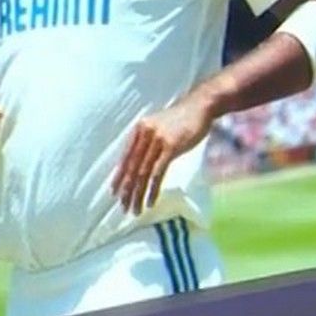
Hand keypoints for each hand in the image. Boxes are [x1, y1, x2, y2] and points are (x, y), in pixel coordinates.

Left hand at [112, 95, 213, 214]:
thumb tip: (141, 160)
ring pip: (142, 173)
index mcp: (139, 130)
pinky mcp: (171, 147)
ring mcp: (157, 140)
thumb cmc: (183, 118)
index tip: (115, 192)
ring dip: (138, 193)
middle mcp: (144, 134)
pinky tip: (150, 200)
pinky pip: (157, 173)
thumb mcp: (160, 125)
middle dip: (126, 190)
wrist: (200, 106)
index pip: (125, 158)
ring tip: (135, 209)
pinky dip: (152, 189)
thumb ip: (149, 139)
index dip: (119, 176)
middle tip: (123, 206)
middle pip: (132, 167)